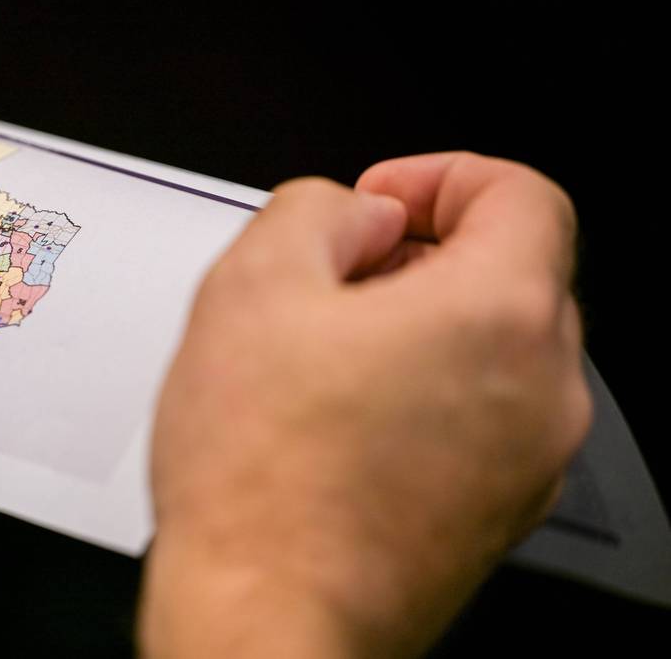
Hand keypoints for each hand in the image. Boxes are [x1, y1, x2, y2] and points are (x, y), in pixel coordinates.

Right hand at [140, 153, 591, 656]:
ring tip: (320, 357)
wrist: (266, 618)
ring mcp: (526, 461)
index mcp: (499, 315)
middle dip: (418, 255)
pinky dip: (422, 396)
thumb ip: (315, 209)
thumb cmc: (261, 481)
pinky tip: (334, 420)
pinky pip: (478, 420)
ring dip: (416, 329)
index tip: (380, 205)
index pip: (521, 194)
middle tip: (332, 278)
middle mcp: (541, 391)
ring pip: (490, 351)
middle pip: (509, 273)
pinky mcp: (496, 512)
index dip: (438, 177)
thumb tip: (355, 220)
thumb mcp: (251, 284)